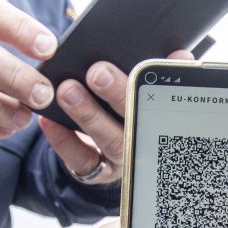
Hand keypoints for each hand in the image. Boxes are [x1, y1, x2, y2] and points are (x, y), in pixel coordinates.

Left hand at [38, 49, 194, 184]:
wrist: (114, 149)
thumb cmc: (132, 108)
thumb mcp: (152, 92)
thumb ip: (165, 75)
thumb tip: (179, 54)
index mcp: (163, 120)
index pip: (166, 103)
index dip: (162, 86)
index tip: (147, 64)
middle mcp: (145, 143)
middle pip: (135, 121)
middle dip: (117, 95)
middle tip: (97, 72)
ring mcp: (121, 161)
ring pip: (107, 140)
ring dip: (87, 115)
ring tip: (67, 91)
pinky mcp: (97, 173)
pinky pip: (81, 160)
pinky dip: (63, 140)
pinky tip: (48, 120)